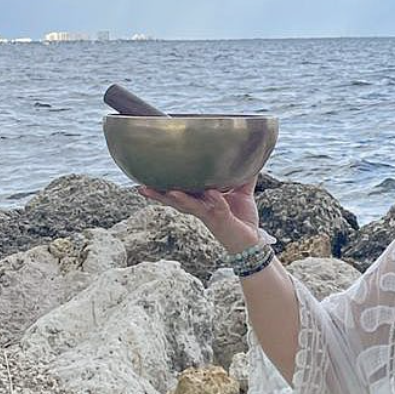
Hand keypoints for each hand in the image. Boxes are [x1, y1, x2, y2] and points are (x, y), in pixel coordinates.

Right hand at [136, 180, 260, 252]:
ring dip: (181, 199)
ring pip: (192, 207)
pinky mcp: (223, 220)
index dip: (162, 184)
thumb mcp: (241, 192)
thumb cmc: (241, 217)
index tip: (144, 177)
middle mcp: (201, 208)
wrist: (253, 239)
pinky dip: (215, 201)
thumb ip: (242, 175)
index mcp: (200, 200)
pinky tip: (211, 193)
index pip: (178, 190)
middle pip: (175, 201)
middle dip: (159, 194)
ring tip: (170, 191)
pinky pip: (218, 209)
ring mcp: (210, 215)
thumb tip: (248, 154)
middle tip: (142, 187)